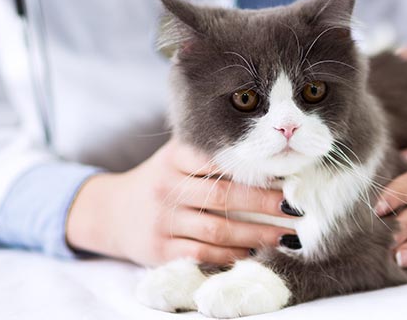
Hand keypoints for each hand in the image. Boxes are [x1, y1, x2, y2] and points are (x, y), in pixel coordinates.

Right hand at [66, 138, 296, 265]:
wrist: (109, 211)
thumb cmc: (160, 180)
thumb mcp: (176, 156)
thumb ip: (211, 151)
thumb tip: (271, 156)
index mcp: (174, 157)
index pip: (218, 159)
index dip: (254, 169)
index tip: (287, 176)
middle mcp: (166, 186)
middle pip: (223, 195)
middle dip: (265, 203)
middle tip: (296, 208)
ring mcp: (161, 220)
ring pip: (217, 228)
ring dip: (256, 234)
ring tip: (285, 236)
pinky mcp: (159, 249)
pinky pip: (202, 253)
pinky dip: (231, 254)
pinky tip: (253, 252)